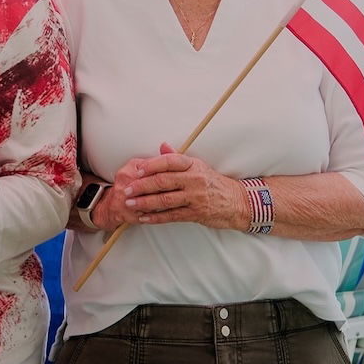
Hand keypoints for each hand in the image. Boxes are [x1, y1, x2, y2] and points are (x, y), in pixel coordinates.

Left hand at [119, 143, 245, 229]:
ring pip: (165, 199)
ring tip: (130, 204)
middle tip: (126, 190)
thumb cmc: (212, 182)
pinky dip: (156, 217)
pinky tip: (144, 218)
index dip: (150, 165)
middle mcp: (194, 179)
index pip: (168, 162)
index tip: (136, 170)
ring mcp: (195, 197)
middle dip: (141, 186)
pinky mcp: (196, 213)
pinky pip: (172, 215)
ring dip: (145, 202)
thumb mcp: (197, 166)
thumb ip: (177, 158)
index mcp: (192, 165)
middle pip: (163, 181)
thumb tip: (162, 145)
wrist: (237, 201)